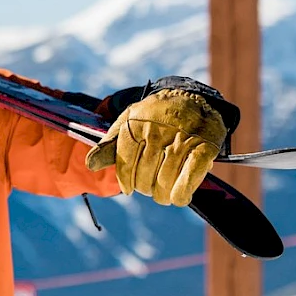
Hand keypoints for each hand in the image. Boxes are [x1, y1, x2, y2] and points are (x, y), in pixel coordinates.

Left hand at [86, 86, 231, 206]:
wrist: (192, 98)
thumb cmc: (155, 115)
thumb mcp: (129, 121)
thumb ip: (110, 144)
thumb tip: (90, 165)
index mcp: (136, 125)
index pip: (125, 163)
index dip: (126, 181)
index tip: (129, 188)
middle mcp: (158, 132)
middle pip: (145, 175)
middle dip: (145, 187)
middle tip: (149, 187)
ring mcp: (182, 140)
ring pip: (166, 181)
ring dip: (162, 195)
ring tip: (162, 194)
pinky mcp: (205, 148)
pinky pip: (190, 177)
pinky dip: (182, 193)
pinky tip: (178, 197)